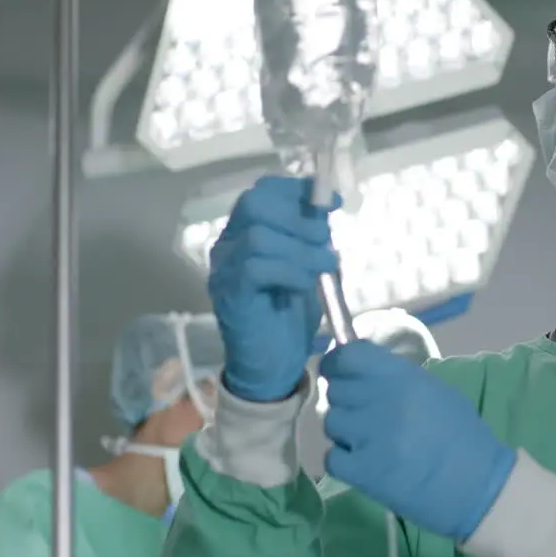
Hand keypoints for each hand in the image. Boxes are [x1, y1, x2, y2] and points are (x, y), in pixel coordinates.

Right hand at [208, 176, 339, 402]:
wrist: (272, 367)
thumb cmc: (288, 316)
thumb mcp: (305, 267)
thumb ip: (309, 238)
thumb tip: (325, 205)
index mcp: (244, 233)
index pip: (262, 192)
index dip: (297, 189)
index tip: (330, 201)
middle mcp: (228, 245)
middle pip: (254, 204)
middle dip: (297, 216)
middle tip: (325, 239)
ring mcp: (225, 270)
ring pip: (259, 236)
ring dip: (300, 248)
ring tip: (323, 266)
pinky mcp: (231, 295)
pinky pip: (256, 268)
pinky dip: (290, 271)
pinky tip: (305, 286)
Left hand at [320, 341, 516, 541]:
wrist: (476, 485)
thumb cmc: (461, 435)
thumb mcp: (434, 390)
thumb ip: (396, 378)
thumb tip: (362, 371)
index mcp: (401, 377)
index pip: (347, 357)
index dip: (336, 363)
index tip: (335, 370)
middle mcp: (380, 401)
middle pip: (336, 390)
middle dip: (346, 400)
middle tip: (363, 413)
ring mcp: (369, 437)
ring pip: (331, 422)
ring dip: (345, 430)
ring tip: (367, 440)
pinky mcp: (363, 472)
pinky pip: (331, 457)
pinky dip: (342, 460)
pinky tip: (362, 462)